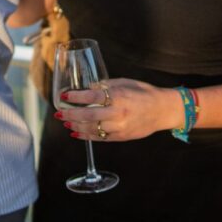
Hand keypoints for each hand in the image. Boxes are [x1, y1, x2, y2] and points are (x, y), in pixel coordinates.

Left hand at [55, 78, 181, 141]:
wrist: (162, 110)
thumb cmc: (144, 93)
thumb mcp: (125, 82)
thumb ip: (106, 86)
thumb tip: (88, 88)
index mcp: (118, 97)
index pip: (91, 97)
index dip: (75, 97)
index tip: (64, 96)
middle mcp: (118, 113)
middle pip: (87, 116)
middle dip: (70, 114)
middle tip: (59, 112)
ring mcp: (119, 127)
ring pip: (92, 129)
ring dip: (75, 126)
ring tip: (65, 122)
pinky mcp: (121, 137)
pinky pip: (100, 138)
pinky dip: (86, 136)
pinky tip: (76, 133)